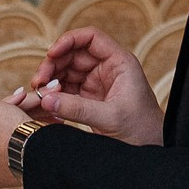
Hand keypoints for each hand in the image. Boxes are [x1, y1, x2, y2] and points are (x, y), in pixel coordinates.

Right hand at [31, 28, 163, 145]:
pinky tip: (46, 102)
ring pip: (66, 71)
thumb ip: (77, 109)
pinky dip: (54, 94)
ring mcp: (97, 83)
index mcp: (120, 63)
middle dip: (54, 64)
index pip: (91, 38)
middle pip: (73, 54)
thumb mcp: (110, 118)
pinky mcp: (89, 99)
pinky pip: (66, 89)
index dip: (69, 40)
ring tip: (40, 93)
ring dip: (51, 80)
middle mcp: (107, 69)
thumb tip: (46, 99)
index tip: (51, 54)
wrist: (150, 150)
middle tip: (39, 82)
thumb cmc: (141, 131)